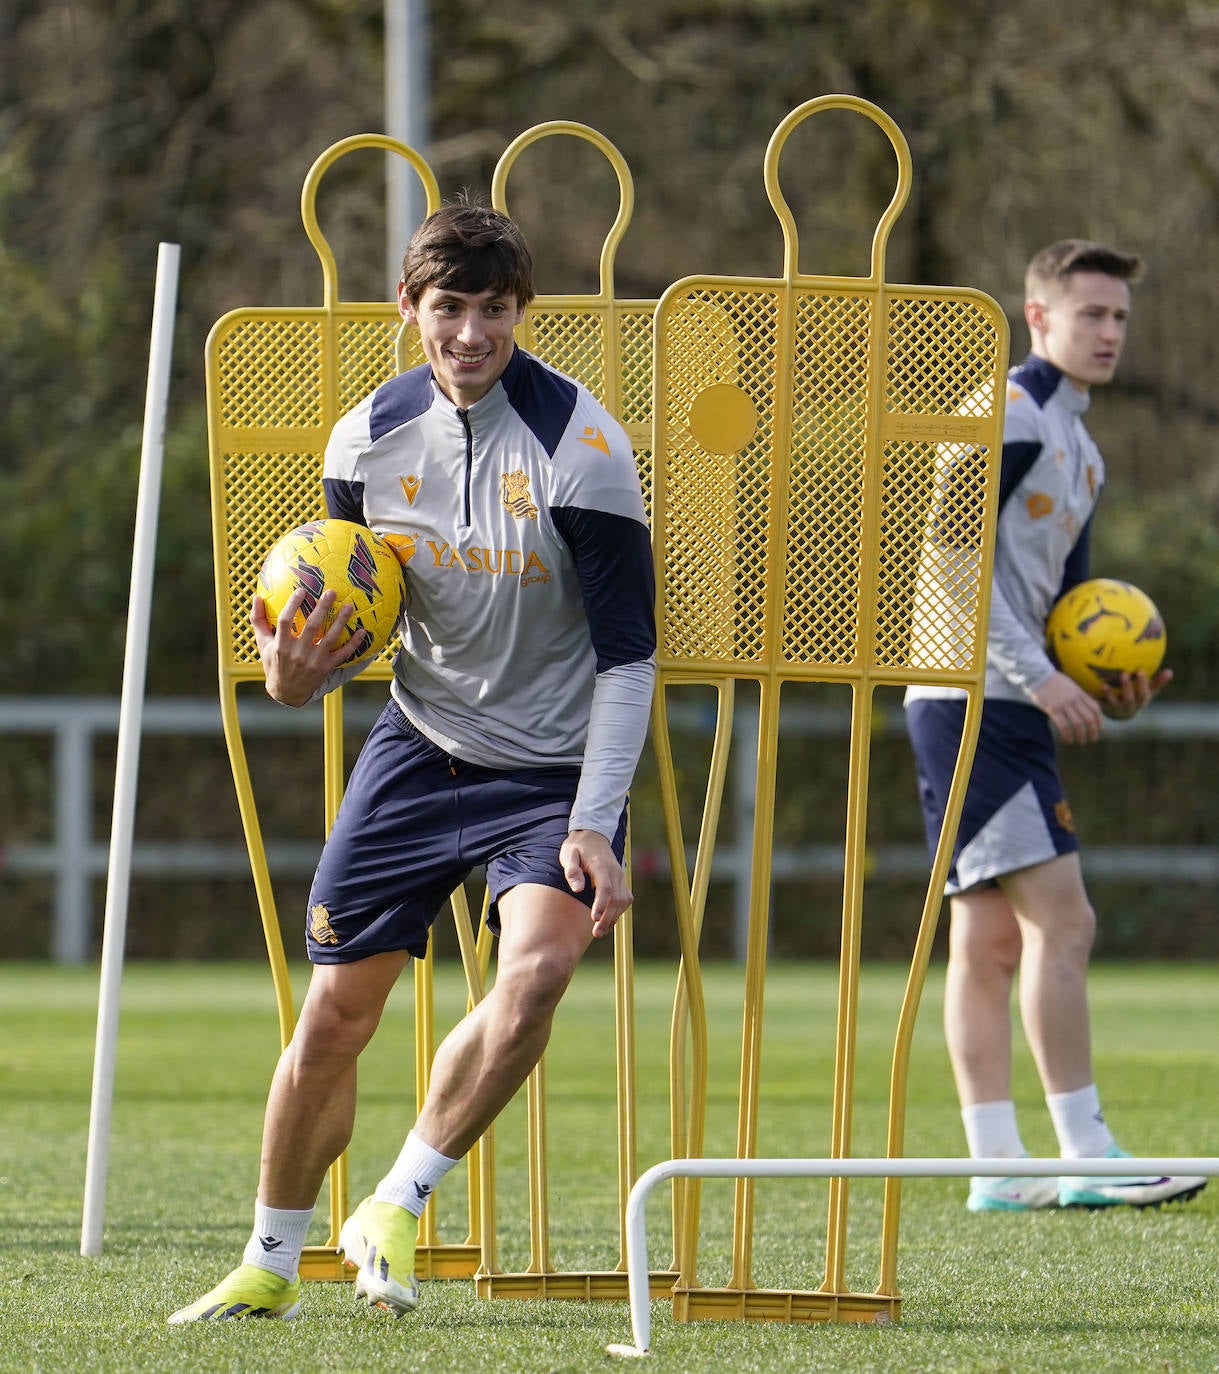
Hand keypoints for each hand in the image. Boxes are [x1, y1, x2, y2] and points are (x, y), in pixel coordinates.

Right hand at [250, 588, 360, 706]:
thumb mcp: (262, 644)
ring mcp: (313, 661)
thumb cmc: (274, 664)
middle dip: (322, 608)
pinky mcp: (325, 668)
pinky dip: (354, 643)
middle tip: (332, 592)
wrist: (286, 692)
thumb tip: (256, 597)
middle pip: (312, 627)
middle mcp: (298, 653)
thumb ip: (259, 621)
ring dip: (340, 622)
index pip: (285, 621)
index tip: (301, 591)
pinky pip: (342, 654)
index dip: (292, 605)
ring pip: (330, 638)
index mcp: (281, 645)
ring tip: (348, 606)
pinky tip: (362, 631)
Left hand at [560, 829, 632, 938]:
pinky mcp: (621, 881)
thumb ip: (572, 871)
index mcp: (601, 865)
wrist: (592, 835)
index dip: (601, 904)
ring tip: (600, 931)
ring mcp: (620, 876)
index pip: (606, 888)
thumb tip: (577, 889)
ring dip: (614, 918)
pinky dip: (619, 912)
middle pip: (617, 898)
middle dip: (608, 918)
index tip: (594, 918)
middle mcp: (615, 871)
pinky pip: (625, 899)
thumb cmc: (577, 847)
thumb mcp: (568, 854)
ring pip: (623, 901)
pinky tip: (608, 921)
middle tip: (596, 933)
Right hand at [1027, 670, 1103, 744]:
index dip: (1099, 721)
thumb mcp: (1070, 685)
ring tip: (1080, 742)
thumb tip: (1084, 706)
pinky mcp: (1053, 709)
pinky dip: (1067, 735)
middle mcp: (1074, 699)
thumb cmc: (1052, 681)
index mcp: (1080, 693)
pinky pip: (1063, 725)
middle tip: (1092, 740)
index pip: (1095, 709)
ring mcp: (1064, 704)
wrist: (1037, 675)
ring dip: (1081, 736)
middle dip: (1093, 731)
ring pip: (1078, 724)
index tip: (1098, 729)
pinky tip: (1067, 740)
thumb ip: (1078, 695)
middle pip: (1089, 718)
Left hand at [1100, 666, 1171, 720]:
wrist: (1123, 713)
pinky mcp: (1104, 710)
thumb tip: (1171, 672)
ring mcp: (1116, 710)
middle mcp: (1129, 707)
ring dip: (1108, 694)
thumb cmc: (1137, 696)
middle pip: (1129, 699)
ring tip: (1103, 685)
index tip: (1140, 671)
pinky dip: (1093, 698)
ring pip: (1112, 704)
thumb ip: (1158, 682)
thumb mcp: (1148, 691)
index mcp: (1140, 702)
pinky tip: (1088, 690)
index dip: (1142, 684)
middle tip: (1123, 675)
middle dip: (1127, 688)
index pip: (1143, 693)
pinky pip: (1098, 705)